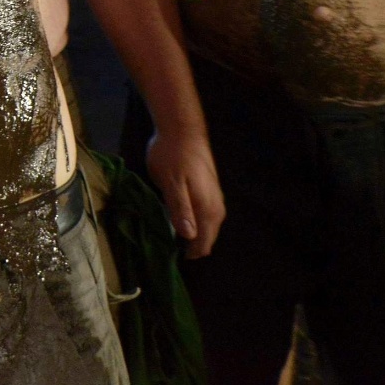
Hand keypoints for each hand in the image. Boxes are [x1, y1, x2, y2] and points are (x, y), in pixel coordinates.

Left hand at [145, 126, 223, 257]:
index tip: (170, 255)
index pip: (203, 243)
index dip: (189, 254)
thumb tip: (189, 237)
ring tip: (171, 237)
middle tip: (167, 248)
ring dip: (192, 235)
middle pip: (207, 237)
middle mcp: (216, 207)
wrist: (182, 129)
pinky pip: (204, 216)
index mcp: (207, 209)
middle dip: (191, 247)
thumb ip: (180, 209)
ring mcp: (214, 198)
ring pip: (206, 227)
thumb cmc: (172, 155)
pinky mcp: (209, 190)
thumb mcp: (170, 183)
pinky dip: (194, 222)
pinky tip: (180, 219)